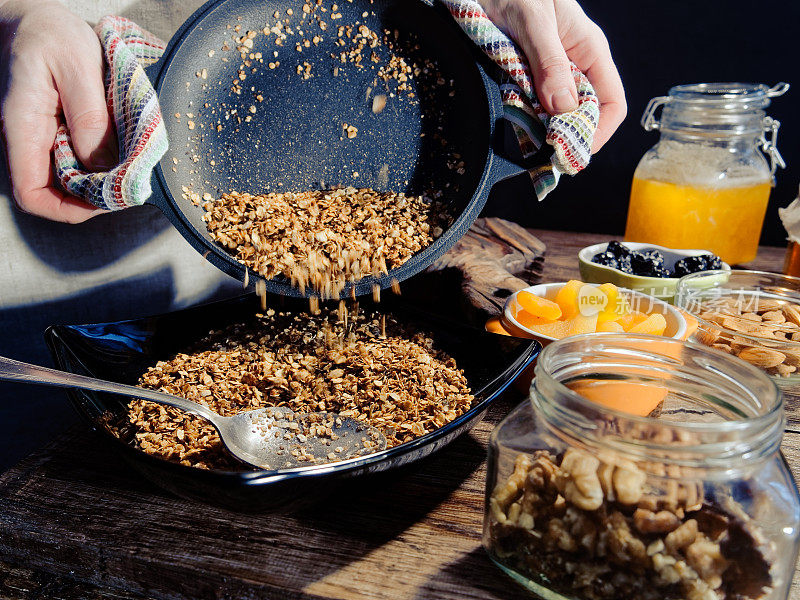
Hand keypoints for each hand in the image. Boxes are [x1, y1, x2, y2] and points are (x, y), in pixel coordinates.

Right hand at [0, 0, 115, 222]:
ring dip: (101, 179)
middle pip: (56, 193)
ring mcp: (41, 139)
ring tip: (132, 163)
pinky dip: (101, 161)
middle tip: (134, 181)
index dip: (69, 210)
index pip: (32, 195)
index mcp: (23, 129)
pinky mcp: (55, 132)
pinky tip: (121, 148)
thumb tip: (104, 164)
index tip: (108, 201)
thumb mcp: (77, 65)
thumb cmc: (49, 33)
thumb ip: (90, 116)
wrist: (32, 16)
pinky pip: (76, 159)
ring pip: (70, 179)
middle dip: (95, 195)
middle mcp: (28, 141)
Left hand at [478, 0, 625, 151]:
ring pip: (555, 114)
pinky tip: (510, 121)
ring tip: (522, 139)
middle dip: (565, 136)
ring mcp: (550, 71)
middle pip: (583, 115)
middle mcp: (574, 64)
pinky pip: (532, 105)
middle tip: (540, 152)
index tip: (569, 151)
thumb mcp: (533, 21)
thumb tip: (564, 108)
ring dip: (541, 129)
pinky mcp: (527, 74)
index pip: (611, 103)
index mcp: (589, 50)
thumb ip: (549, 63)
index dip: (596, 133)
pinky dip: (523, 117)